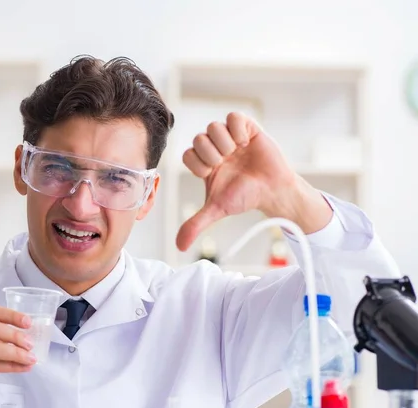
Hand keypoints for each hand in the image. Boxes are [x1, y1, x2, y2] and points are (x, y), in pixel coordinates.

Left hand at [176, 112, 331, 250]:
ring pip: (213, 127)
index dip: (198, 165)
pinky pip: (233, 117)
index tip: (212, 174)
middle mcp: (215, 147)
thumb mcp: (217, 210)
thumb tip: (179, 246)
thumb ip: (196, 224)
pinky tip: (246, 143)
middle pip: (198, 139)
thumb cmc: (245, 197)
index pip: (187, 154)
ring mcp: (230, 136)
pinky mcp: (246, 126)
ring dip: (225, 144)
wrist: (272, 190)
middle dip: (212, 156)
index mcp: (205, 163)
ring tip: (238, 154)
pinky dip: (238, 130)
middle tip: (226, 164)